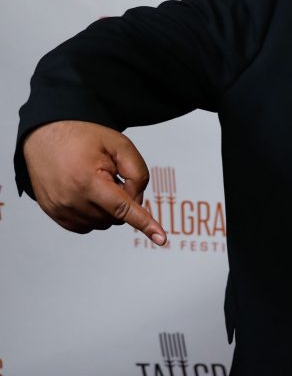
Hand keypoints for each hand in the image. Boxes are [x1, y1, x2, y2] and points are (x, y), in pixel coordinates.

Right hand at [22, 120, 166, 244]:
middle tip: (110, 176)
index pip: (122, 208)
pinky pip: (86, 225)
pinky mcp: (54, 214)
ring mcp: (60, 209)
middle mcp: (70, 200)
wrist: (45, 136)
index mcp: (87, 181)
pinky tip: (87, 193)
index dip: (144, 223)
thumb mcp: (120, 146)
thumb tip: (138, 203)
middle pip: (117, 216)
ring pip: (103, 223)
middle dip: (122, 200)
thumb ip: (138, 174)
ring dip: (107, 207)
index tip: (161, 239)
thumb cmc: (84, 138)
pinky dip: (94, 213)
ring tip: (94, 181)